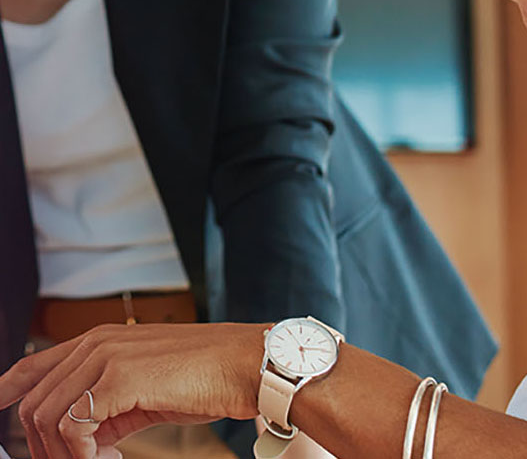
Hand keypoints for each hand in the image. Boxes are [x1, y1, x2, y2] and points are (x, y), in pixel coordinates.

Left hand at [0, 323, 266, 458]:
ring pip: (46, 417)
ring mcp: (106, 356)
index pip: (34, 364)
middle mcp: (97, 341)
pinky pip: (73, 427)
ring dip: (64, 455)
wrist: (243, 363)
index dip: (7, 389)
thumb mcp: (144, 389)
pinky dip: (82, 454)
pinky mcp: (118, 376)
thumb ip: (106, 405)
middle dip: (43, 448)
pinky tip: (113, 456)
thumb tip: (81, 439)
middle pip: (34, 403)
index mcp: (102, 339)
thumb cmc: (204, 374)